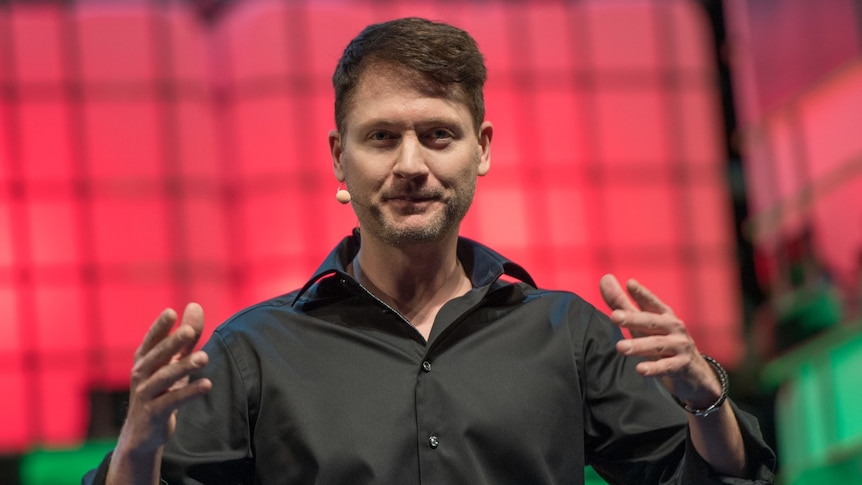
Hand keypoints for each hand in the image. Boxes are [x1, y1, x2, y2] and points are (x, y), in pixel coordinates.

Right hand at [116, 303, 211, 454]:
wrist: (142, 433)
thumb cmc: (160, 390)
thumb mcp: (173, 362)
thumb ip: (186, 336)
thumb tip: (195, 305)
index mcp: (144, 360)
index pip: (151, 340)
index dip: (160, 327)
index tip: (171, 312)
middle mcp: (141, 375)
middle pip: (157, 356)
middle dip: (173, 343)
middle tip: (189, 331)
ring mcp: (145, 394)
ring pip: (165, 377)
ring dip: (184, 366)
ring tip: (204, 357)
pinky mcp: (154, 413)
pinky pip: (172, 401)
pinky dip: (190, 392)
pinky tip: (207, 385)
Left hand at [599, 275, 720, 407]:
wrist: (694, 372)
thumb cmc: (662, 341)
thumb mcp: (643, 323)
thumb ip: (623, 303)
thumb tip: (605, 279)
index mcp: (663, 314)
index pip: (651, 302)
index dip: (641, 293)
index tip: (630, 284)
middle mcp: (674, 327)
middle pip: (651, 321)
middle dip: (633, 318)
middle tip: (614, 316)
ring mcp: (680, 345)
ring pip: (657, 344)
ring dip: (639, 345)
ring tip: (620, 347)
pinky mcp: (683, 365)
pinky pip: (667, 366)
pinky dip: (654, 368)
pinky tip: (640, 369)